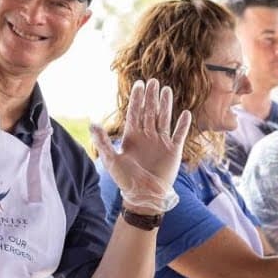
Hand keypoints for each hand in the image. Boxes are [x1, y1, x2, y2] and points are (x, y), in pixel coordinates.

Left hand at [92, 79, 192, 213]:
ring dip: (166, 105)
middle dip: (151, 97)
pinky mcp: (173, 151)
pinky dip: (182, 125)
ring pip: (164, 119)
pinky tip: (185, 113)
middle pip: (150, 112)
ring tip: (167, 90)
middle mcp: (147, 136)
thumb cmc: (126, 180)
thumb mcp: (112, 160)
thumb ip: (103, 142)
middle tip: (153, 81)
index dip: (137, 99)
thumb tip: (92, 124)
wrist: (144, 197)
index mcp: (132, 136)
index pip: (135, 113)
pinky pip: (179, 134)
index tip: (139, 84)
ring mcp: (161, 142)